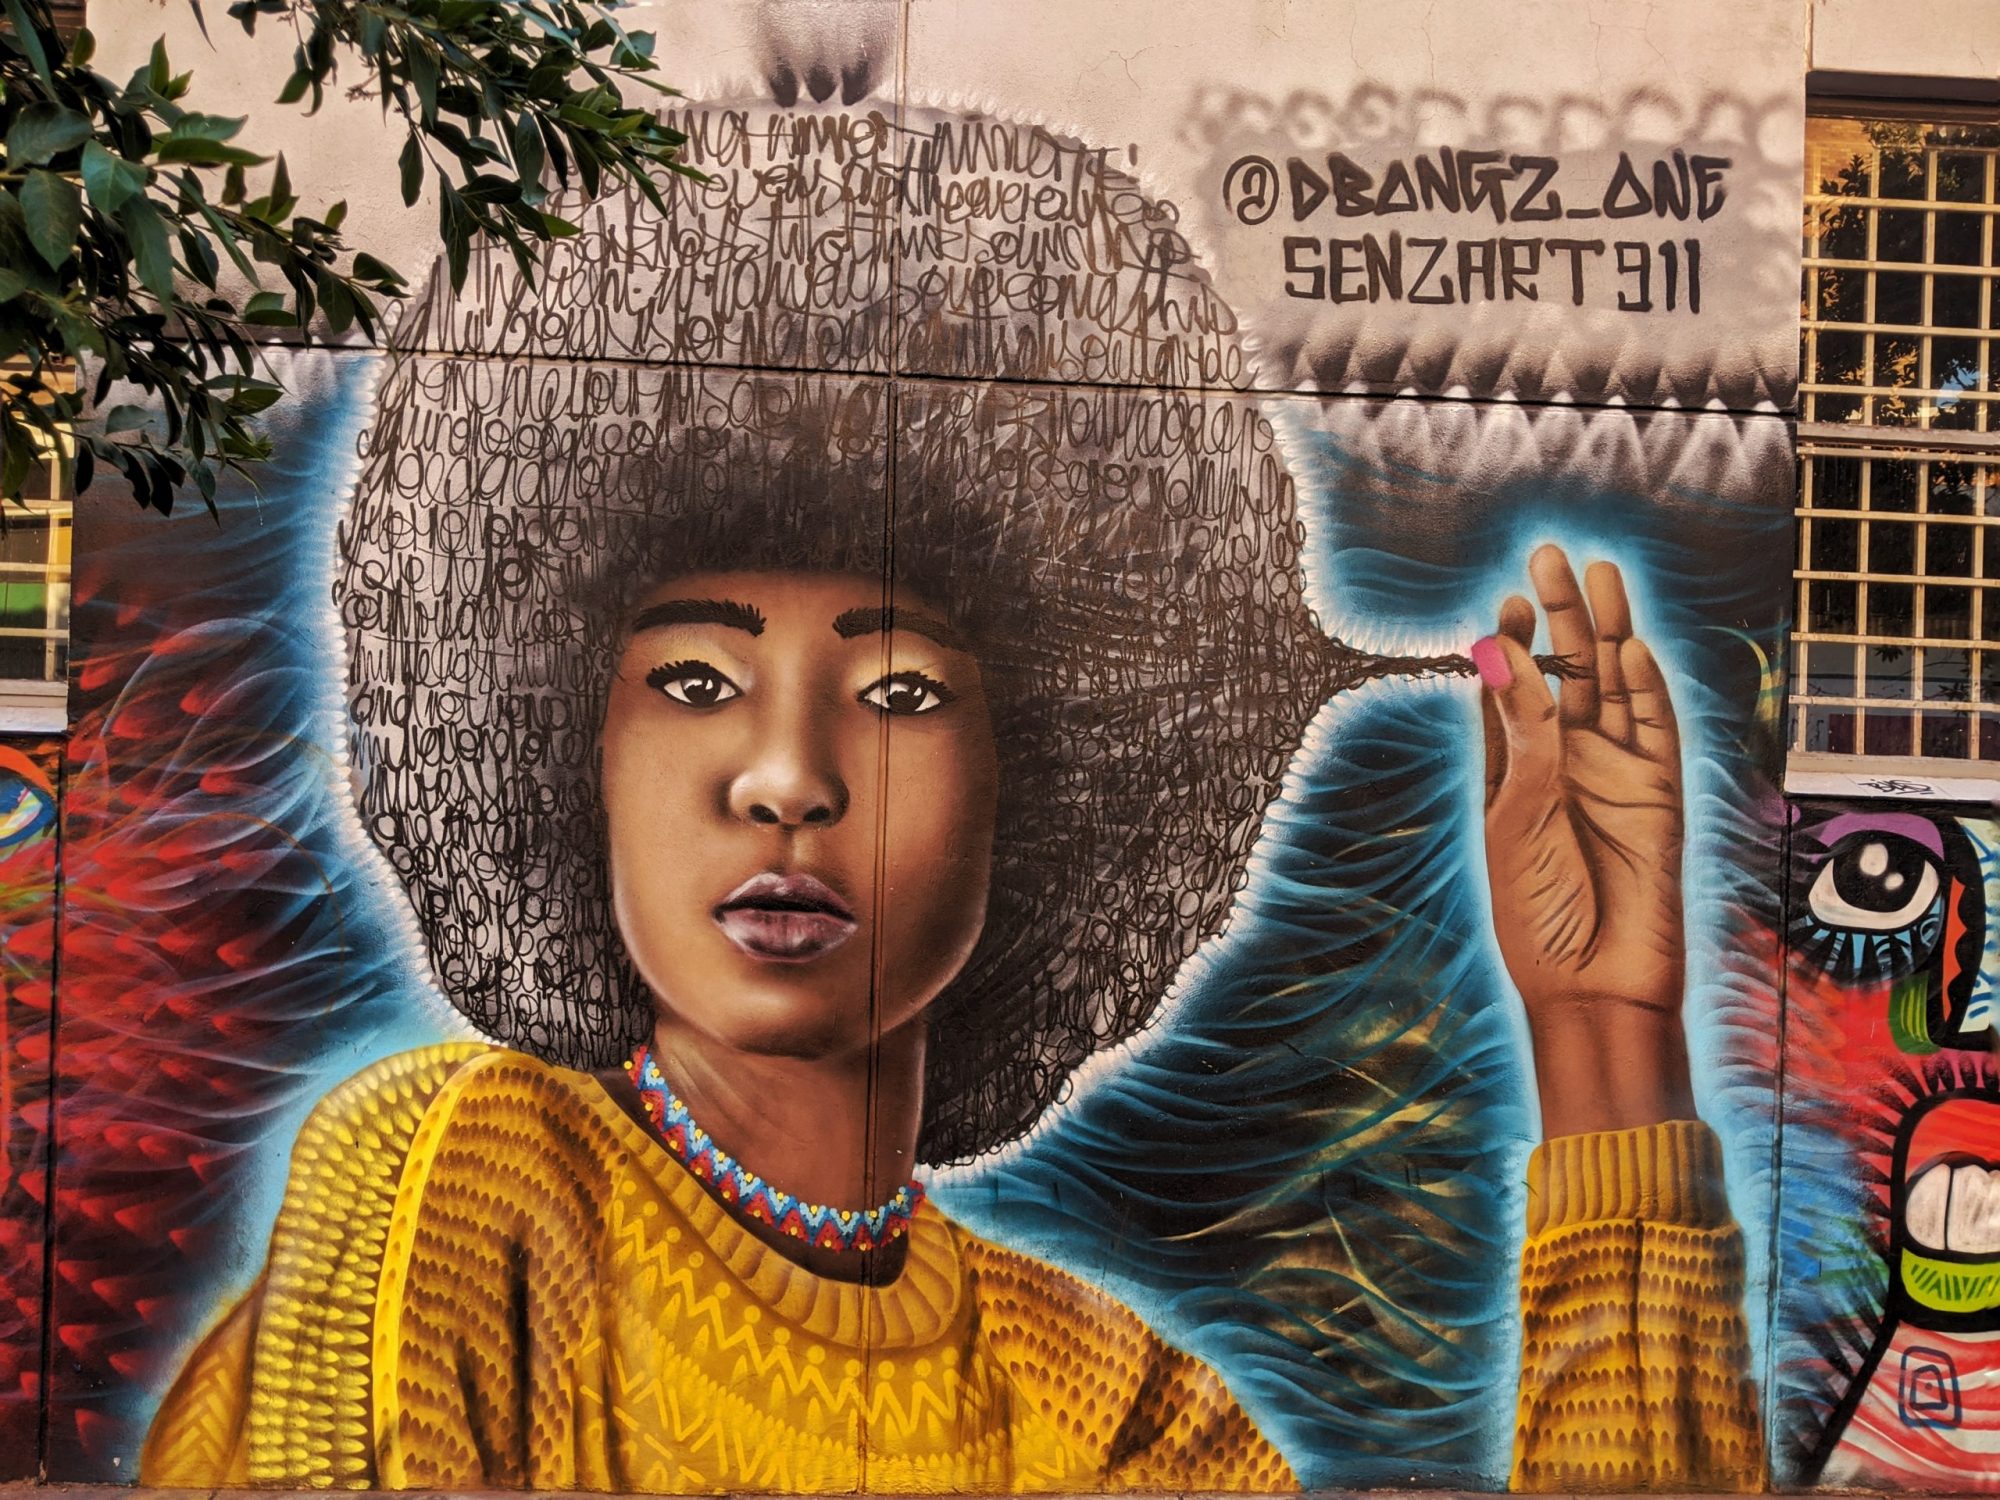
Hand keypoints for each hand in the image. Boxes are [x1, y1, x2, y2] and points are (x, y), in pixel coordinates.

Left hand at [1478, 545, 1693, 1139]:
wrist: (1593, 986)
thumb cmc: (1537, 914)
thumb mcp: (1516, 815)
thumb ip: (1520, 734)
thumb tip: (1493, 651)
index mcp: (1513, 774)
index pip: (1513, 694)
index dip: (1512, 647)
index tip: (1505, 605)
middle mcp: (1565, 767)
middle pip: (1566, 676)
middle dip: (1560, 618)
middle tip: (1551, 557)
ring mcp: (1614, 778)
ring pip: (1613, 691)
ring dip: (1607, 635)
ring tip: (1600, 575)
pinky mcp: (1658, 797)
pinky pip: (1656, 733)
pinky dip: (1646, 691)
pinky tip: (1634, 648)